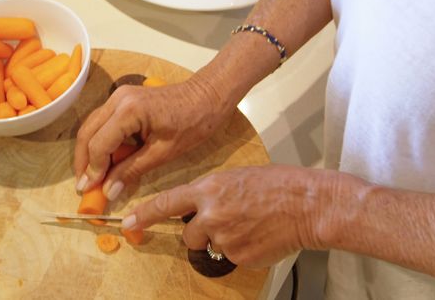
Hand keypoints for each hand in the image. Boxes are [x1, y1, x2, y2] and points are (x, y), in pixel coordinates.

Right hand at [73, 73, 231, 199]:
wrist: (208, 96)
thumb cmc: (193, 123)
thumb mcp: (163, 152)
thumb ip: (132, 170)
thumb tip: (108, 192)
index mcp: (128, 111)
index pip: (98, 144)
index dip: (93, 170)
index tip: (90, 191)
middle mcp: (117, 99)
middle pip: (87, 133)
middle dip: (83, 162)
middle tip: (84, 186)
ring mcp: (119, 96)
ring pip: (91, 126)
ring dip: (89, 151)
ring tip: (91, 176)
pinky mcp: (123, 98)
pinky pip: (103, 121)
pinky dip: (100, 141)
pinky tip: (105, 160)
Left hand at [123, 165, 354, 266]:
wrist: (306, 205)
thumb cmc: (278, 186)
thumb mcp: (236, 177)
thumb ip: (212, 194)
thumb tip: (200, 209)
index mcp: (209, 189)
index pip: (167, 203)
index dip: (145, 215)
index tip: (128, 223)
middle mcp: (211, 214)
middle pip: (188, 234)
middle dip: (201, 231)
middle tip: (229, 219)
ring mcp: (224, 237)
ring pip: (210, 246)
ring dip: (222, 240)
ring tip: (248, 225)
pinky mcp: (238, 256)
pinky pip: (230, 257)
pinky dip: (241, 249)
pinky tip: (258, 235)